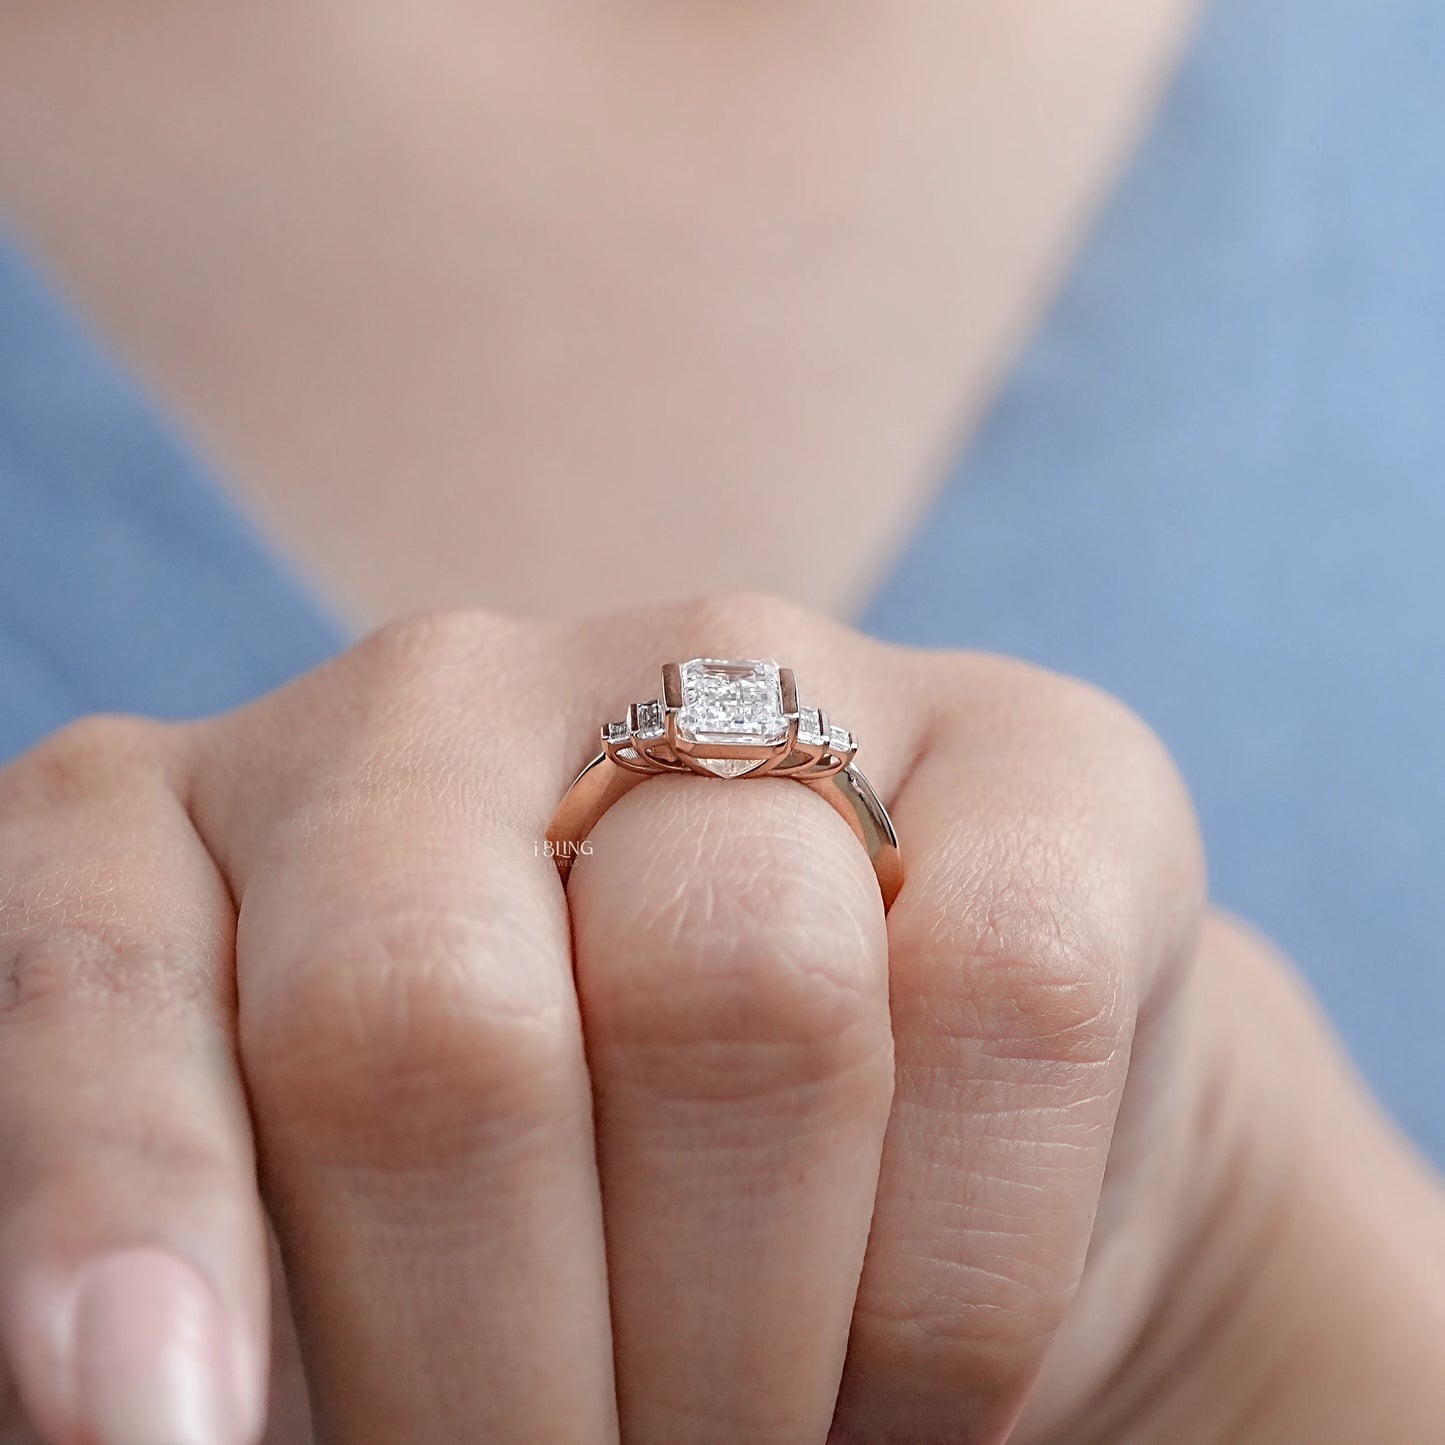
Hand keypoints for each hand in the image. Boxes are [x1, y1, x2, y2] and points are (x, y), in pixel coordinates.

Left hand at [0, 593, 1437, 1444]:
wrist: (894, 1104)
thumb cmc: (558, 1217)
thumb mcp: (337, 1262)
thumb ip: (252, 1289)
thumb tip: (161, 1415)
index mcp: (216, 812)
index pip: (98, 973)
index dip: (113, 1204)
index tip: (155, 1433)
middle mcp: (463, 697)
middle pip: (431, 1032)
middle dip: (492, 1374)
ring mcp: (755, 681)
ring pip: (740, 1003)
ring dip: (739, 1352)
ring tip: (744, 1425)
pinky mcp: (1034, 749)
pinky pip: (1007, 998)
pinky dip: (958, 1285)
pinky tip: (908, 1365)